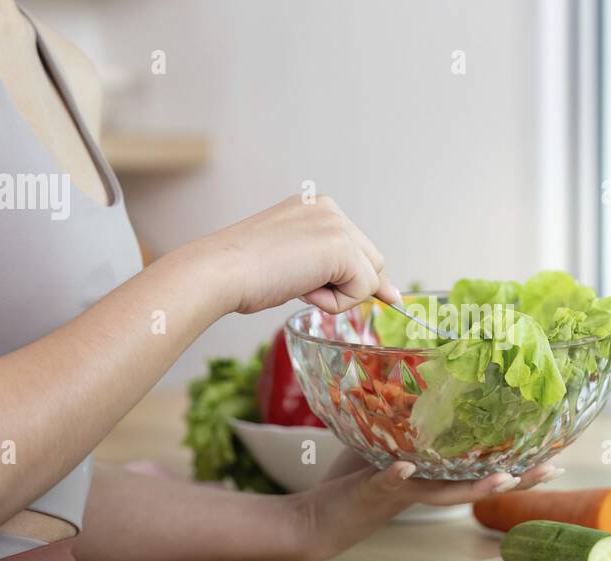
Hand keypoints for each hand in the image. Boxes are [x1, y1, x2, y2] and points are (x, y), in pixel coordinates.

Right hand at [203, 194, 401, 314]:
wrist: (219, 271)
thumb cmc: (243, 273)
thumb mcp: (294, 261)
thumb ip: (330, 266)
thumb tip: (391, 293)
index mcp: (316, 207)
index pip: (358, 248)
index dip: (351, 276)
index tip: (332, 288)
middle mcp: (330, 209)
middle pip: (372, 262)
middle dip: (348, 285)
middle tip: (299, 284)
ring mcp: (337, 225)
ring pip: (370, 278)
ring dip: (338, 295)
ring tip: (295, 283)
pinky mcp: (342, 247)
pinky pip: (362, 291)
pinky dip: (335, 303)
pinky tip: (301, 288)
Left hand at [290, 449, 564, 560]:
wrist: (319, 516)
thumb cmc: (355, 479)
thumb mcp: (386, 444)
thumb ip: (405, 422)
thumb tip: (420, 380)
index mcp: (434, 477)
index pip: (482, 471)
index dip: (517, 464)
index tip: (552, 453)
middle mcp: (427, 489)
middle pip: (478, 486)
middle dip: (516, 479)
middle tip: (549, 468)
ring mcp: (404, 492)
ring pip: (445, 493)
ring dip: (475, 488)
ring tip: (502, 478)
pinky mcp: (373, 492)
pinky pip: (387, 484)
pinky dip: (396, 476)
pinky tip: (406, 468)